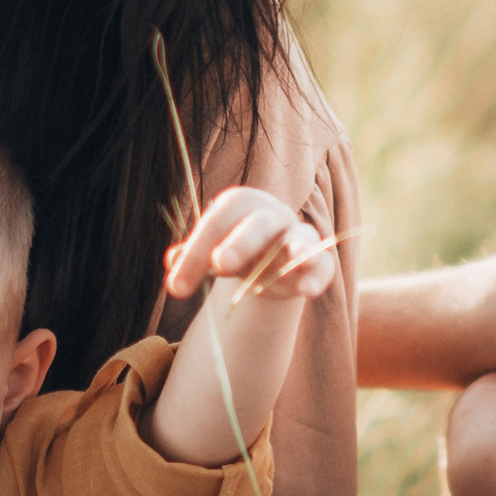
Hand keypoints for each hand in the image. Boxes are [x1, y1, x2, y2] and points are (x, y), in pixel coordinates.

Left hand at [165, 186, 339, 309]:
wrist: (269, 264)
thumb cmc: (235, 251)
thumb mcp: (210, 252)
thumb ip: (192, 256)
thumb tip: (172, 260)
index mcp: (240, 205)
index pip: (217, 223)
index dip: (196, 252)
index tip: (176, 287)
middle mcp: (272, 215)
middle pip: (258, 224)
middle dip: (240, 242)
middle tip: (220, 264)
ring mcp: (299, 235)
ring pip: (299, 237)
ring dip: (296, 248)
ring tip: (292, 257)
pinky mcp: (318, 261)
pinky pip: (323, 264)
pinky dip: (317, 274)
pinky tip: (308, 290)